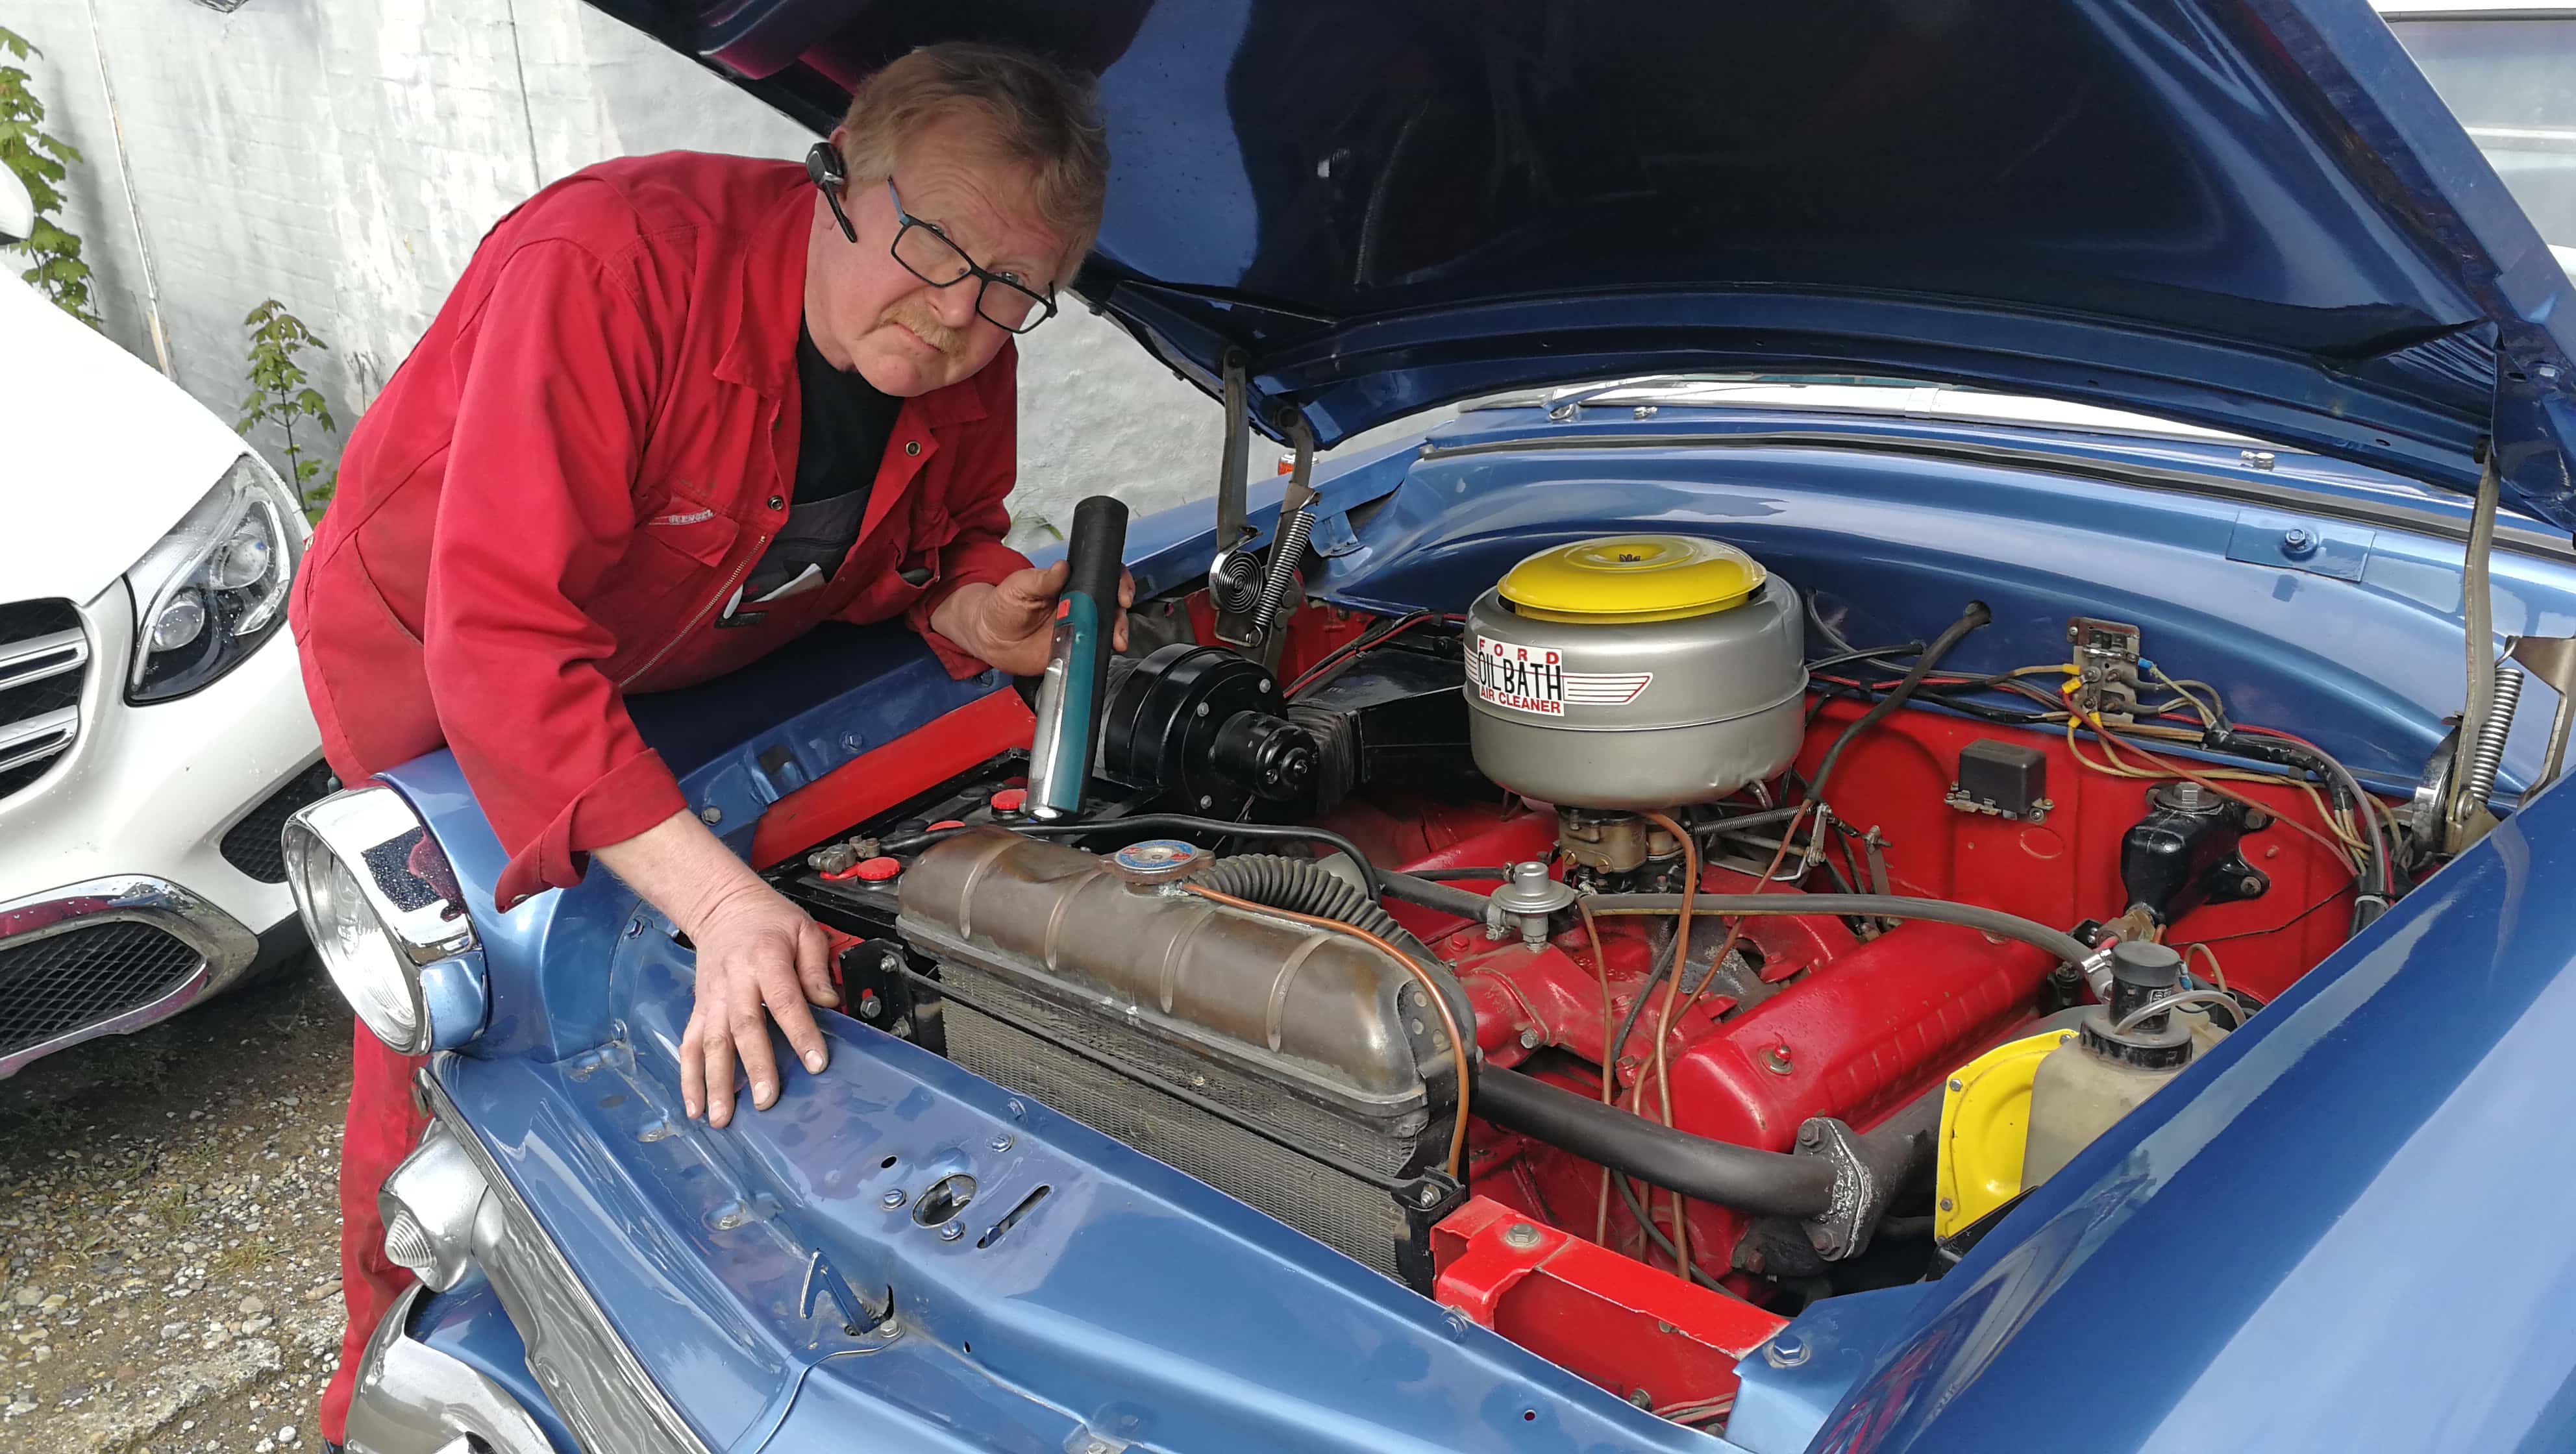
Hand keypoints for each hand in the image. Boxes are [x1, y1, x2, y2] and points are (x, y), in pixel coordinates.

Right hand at [676, 880, 841, 1127]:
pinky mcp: (699, 1009)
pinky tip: (694, 1105)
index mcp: (765, 959)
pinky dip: (689, 1077)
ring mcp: (712, 999)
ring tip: (721, 1117)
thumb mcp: (804, 930)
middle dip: (755, 1066)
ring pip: (711, 1044)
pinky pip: (689, 1045)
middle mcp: (735, 982)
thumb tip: (830, 1005)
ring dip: (715, 1083)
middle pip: (744, 1028)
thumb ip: (817, 968)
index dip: (801, 1033)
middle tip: (767, 1099)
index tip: (816, 1062)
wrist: (721, 906)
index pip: (785, 1001)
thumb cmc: (767, 919)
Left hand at [941, 561, 1134, 675]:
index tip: (1121, 594)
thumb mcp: (1020, 587)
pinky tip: (1103, 654)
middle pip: (1112, 604)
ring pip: (1108, 628)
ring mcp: (1080, 629)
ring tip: (1117, 641)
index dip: (1118, 582)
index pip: (1103, 576)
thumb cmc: (1003, 605)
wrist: (990, 640)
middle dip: (1122, 612)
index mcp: (1071, 584)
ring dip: (1118, 632)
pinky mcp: (1074, 651)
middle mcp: (1081, 605)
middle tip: (1119, 619)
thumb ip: (1042, 579)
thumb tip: (1063, 566)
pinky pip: (1094, 651)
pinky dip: (1102, 654)